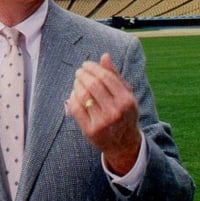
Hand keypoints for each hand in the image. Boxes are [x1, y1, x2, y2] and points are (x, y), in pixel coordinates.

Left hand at [65, 53, 141, 174]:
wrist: (123, 144)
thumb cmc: (124, 114)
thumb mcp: (125, 95)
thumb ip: (115, 76)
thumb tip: (105, 56)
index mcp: (126, 100)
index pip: (106, 77)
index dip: (93, 68)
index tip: (86, 64)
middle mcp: (115, 111)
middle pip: (93, 85)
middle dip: (83, 74)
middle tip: (79, 71)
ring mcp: (102, 122)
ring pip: (83, 96)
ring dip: (77, 84)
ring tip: (77, 81)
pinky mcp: (90, 130)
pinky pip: (76, 108)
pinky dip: (72, 97)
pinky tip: (74, 93)